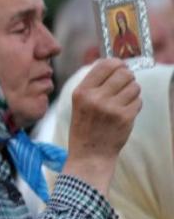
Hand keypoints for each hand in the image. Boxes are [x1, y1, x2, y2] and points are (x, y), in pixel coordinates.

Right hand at [63, 58, 141, 194]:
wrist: (90, 155)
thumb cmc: (85, 127)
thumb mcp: (79, 103)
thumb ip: (94, 84)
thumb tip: (116, 64)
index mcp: (81, 92)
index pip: (105, 65)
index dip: (116, 63)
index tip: (119, 68)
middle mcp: (95, 98)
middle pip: (124, 73)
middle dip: (128, 78)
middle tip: (123, 86)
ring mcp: (111, 108)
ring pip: (134, 86)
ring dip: (132, 92)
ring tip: (122, 102)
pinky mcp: (125, 117)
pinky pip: (138, 101)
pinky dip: (135, 105)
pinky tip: (125, 113)